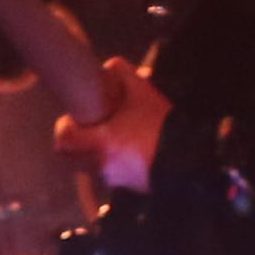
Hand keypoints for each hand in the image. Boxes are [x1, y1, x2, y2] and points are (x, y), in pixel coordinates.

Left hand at [57, 54, 168, 193]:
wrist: (191, 158)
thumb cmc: (162, 126)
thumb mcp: (143, 90)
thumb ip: (121, 71)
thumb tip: (107, 66)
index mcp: (102, 143)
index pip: (63, 142)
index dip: (65, 129)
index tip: (76, 120)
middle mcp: (104, 166)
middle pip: (71, 159)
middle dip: (75, 144)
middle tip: (87, 130)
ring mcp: (115, 180)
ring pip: (89, 167)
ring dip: (92, 153)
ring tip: (109, 138)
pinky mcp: (128, 188)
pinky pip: (108, 175)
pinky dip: (110, 163)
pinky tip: (127, 150)